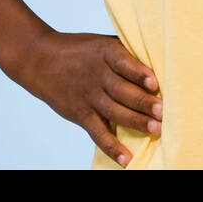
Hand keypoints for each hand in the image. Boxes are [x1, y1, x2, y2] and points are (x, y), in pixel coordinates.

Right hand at [17, 31, 161, 167]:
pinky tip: (126, 158)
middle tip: (163, 111)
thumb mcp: (102, 43)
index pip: (123, 63)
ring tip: (156, 129)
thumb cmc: (81, 50)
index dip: (139, 73)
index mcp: (105, 53)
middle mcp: (97, 75)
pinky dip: (111, 147)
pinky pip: (97, 133)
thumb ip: (125, 54)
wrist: (40, 59)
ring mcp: (88, 96)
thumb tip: (159, 63)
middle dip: (144, 102)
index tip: (154, 82)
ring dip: (136, 122)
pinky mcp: (80, 113)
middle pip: (122, 91)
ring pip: (114, 111)